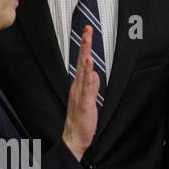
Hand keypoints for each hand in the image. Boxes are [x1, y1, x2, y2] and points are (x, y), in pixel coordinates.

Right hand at [60, 24, 98, 161]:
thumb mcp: (90, 101)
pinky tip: (88, 63)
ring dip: (85, 54)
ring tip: (86, 40)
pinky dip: (87, 73)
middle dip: (84, 44)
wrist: (73, 139)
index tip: (87, 33)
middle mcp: (77, 87)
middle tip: (87, 29)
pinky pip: (86, 86)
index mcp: (78, 86)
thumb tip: (95, 74)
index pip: (83, 63)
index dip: (85, 48)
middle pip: (81, 61)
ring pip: (83, 70)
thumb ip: (92, 87)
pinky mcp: (83, 102)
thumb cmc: (80, 122)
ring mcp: (79, 94)